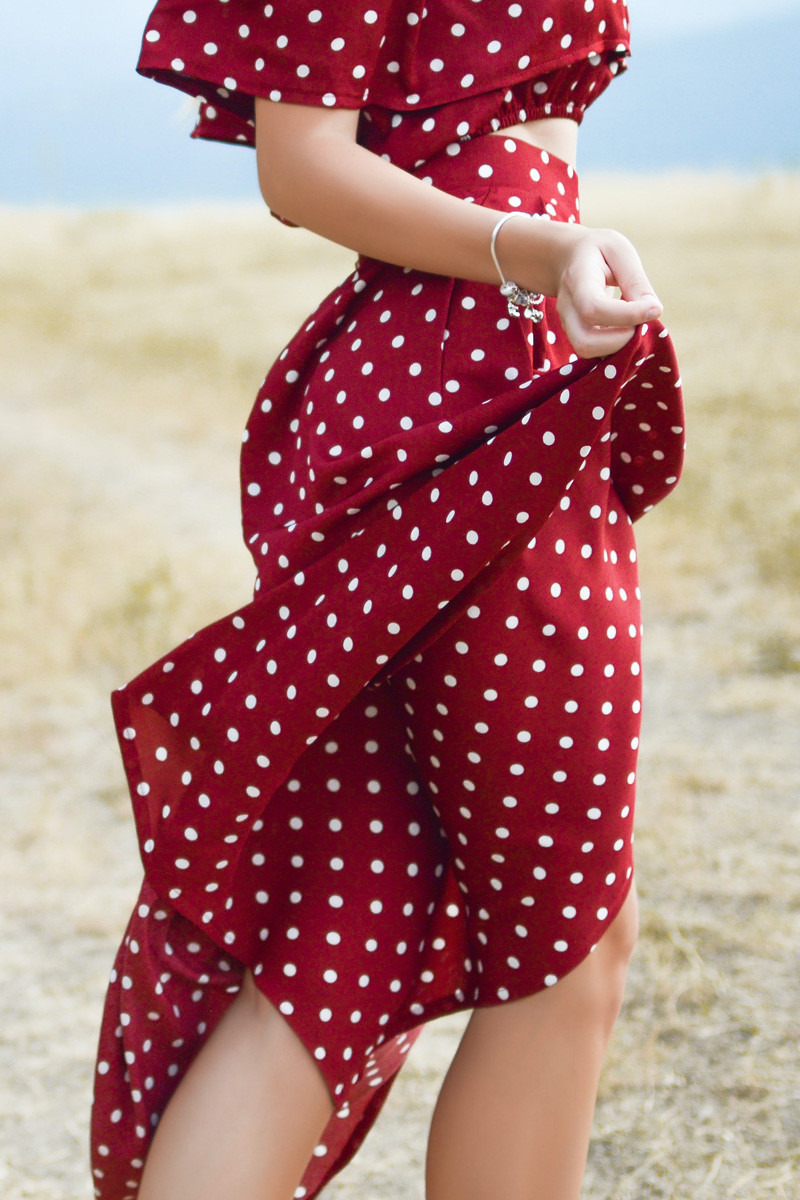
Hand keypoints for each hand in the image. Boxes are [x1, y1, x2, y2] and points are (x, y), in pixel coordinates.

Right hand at [554, 227, 661, 358]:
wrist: (566, 258)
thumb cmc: (597, 252)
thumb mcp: (620, 251)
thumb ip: (636, 281)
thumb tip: (653, 310)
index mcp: (577, 280)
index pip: (595, 308)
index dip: (627, 315)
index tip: (655, 309)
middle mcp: (567, 307)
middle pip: (586, 342)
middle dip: (621, 340)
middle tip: (640, 320)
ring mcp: (568, 325)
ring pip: (588, 352)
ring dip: (619, 345)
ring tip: (633, 322)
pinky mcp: (576, 335)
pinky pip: (595, 352)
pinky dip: (616, 346)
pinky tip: (626, 326)